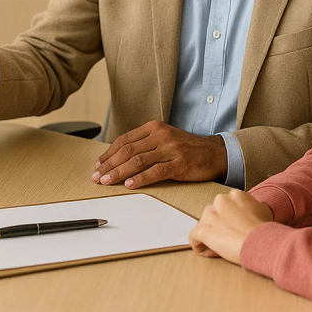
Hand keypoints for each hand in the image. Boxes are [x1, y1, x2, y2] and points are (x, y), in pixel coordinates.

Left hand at [91, 120, 226, 188]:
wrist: (214, 152)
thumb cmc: (186, 148)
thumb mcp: (164, 138)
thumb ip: (144, 144)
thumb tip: (118, 158)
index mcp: (154, 127)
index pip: (125, 140)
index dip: (108, 153)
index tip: (98, 164)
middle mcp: (161, 135)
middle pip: (128, 151)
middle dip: (109, 164)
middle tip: (97, 176)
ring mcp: (171, 149)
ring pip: (138, 161)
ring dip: (119, 172)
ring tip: (106, 181)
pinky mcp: (179, 164)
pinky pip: (155, 172)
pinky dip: (139, 178)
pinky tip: (129, 184)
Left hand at [189, 190, 274, 264]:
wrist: (260, 242)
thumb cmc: (264, 231)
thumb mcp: (264, 211)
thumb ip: (253, 207)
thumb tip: (252, 211)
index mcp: (234, 195)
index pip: (226, 206)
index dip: (231, 220)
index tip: (238, 229)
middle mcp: (220, 201)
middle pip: (213, 214)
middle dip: (220, 227)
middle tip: (231, 239)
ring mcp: (210, 215)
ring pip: (203, 225)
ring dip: (211, 236)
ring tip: (224, 247)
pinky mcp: (203, 230)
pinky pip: (194, 238)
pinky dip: (201, 247)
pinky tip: (213, 252)